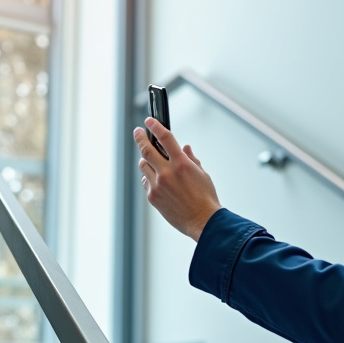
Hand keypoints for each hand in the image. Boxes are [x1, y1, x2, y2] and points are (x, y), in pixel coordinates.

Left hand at [133, 117, 222, 240]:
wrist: (202, 221)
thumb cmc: (205, 198)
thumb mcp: (202, 174)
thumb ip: (191, 159)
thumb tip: (185, 148)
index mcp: (182, 164)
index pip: (165, 138)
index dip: (155, 126)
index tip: (149, 121)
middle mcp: (167, 173)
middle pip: (147, 149)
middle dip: (140, 138)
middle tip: (138, 132)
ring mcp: (158, 185)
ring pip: (144, 165)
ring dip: (146, 160)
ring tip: (150, 160)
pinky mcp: (152, 197)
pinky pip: (146, 182)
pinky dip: (150, 178)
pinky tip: (158, 181)